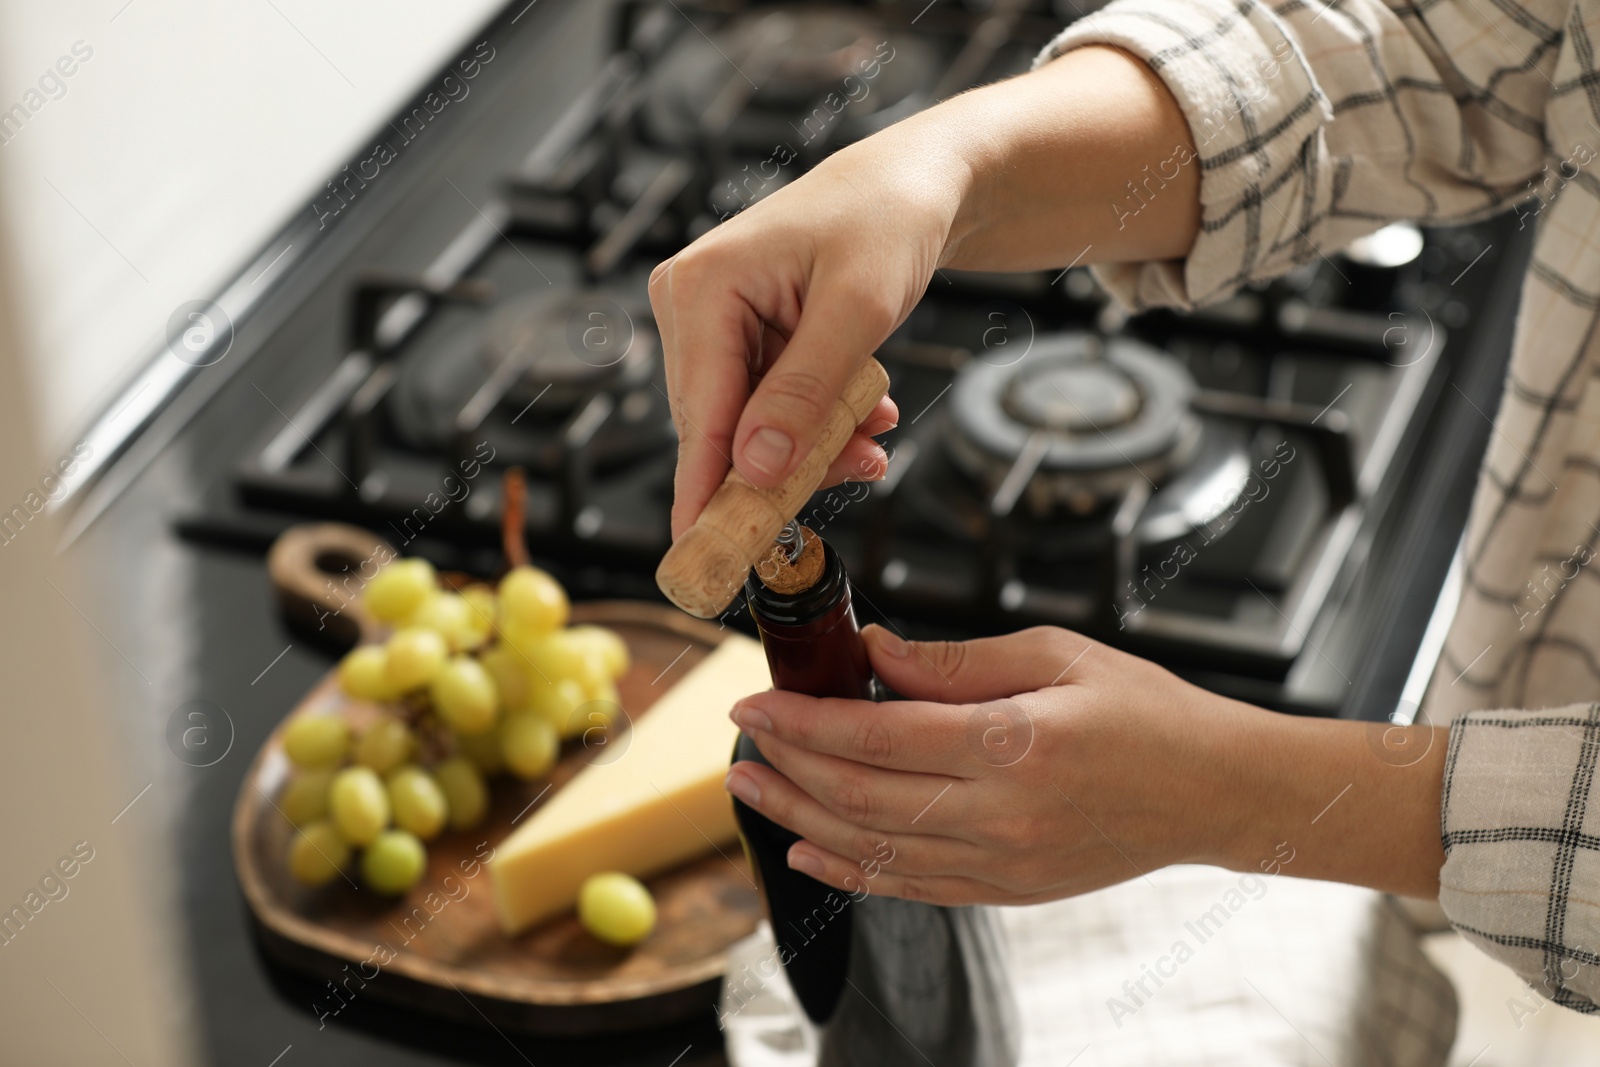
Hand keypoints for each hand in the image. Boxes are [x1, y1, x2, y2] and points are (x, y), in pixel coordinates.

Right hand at [649, 46, 1202, 536]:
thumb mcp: (858, 309)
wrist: (918, 184)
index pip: (701, 415)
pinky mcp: (740, 337)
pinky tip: (866, 416)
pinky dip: (820, 421)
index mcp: (701, 287)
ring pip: (752, 427)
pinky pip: (770, 408)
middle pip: (724, 428)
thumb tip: (755, 471)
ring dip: (816, 443)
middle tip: (862, 468)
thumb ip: (805, 392)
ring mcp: (713, 323)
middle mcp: (691, 304)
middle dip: (791, 462)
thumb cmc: (889, 220)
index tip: (708, 561)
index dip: (710, 493)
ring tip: (877, 432)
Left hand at [723, 625, 1247, 905]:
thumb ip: (956, 662)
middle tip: (742, 740)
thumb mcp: (1055, 654)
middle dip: (786, 766)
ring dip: (800, 820)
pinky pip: (911, 888)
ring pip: (874, 850)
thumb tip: (873, 654)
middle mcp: (1003, 815)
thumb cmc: (1144, 710)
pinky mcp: (1009, 892)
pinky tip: (808, 851)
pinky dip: (850, 873)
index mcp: (1015, 743)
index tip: (755, 701)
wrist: (1212, 791)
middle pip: (861, 797)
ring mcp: (1004, 864)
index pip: (876, 736)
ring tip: (752, 789)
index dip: (802, 721)